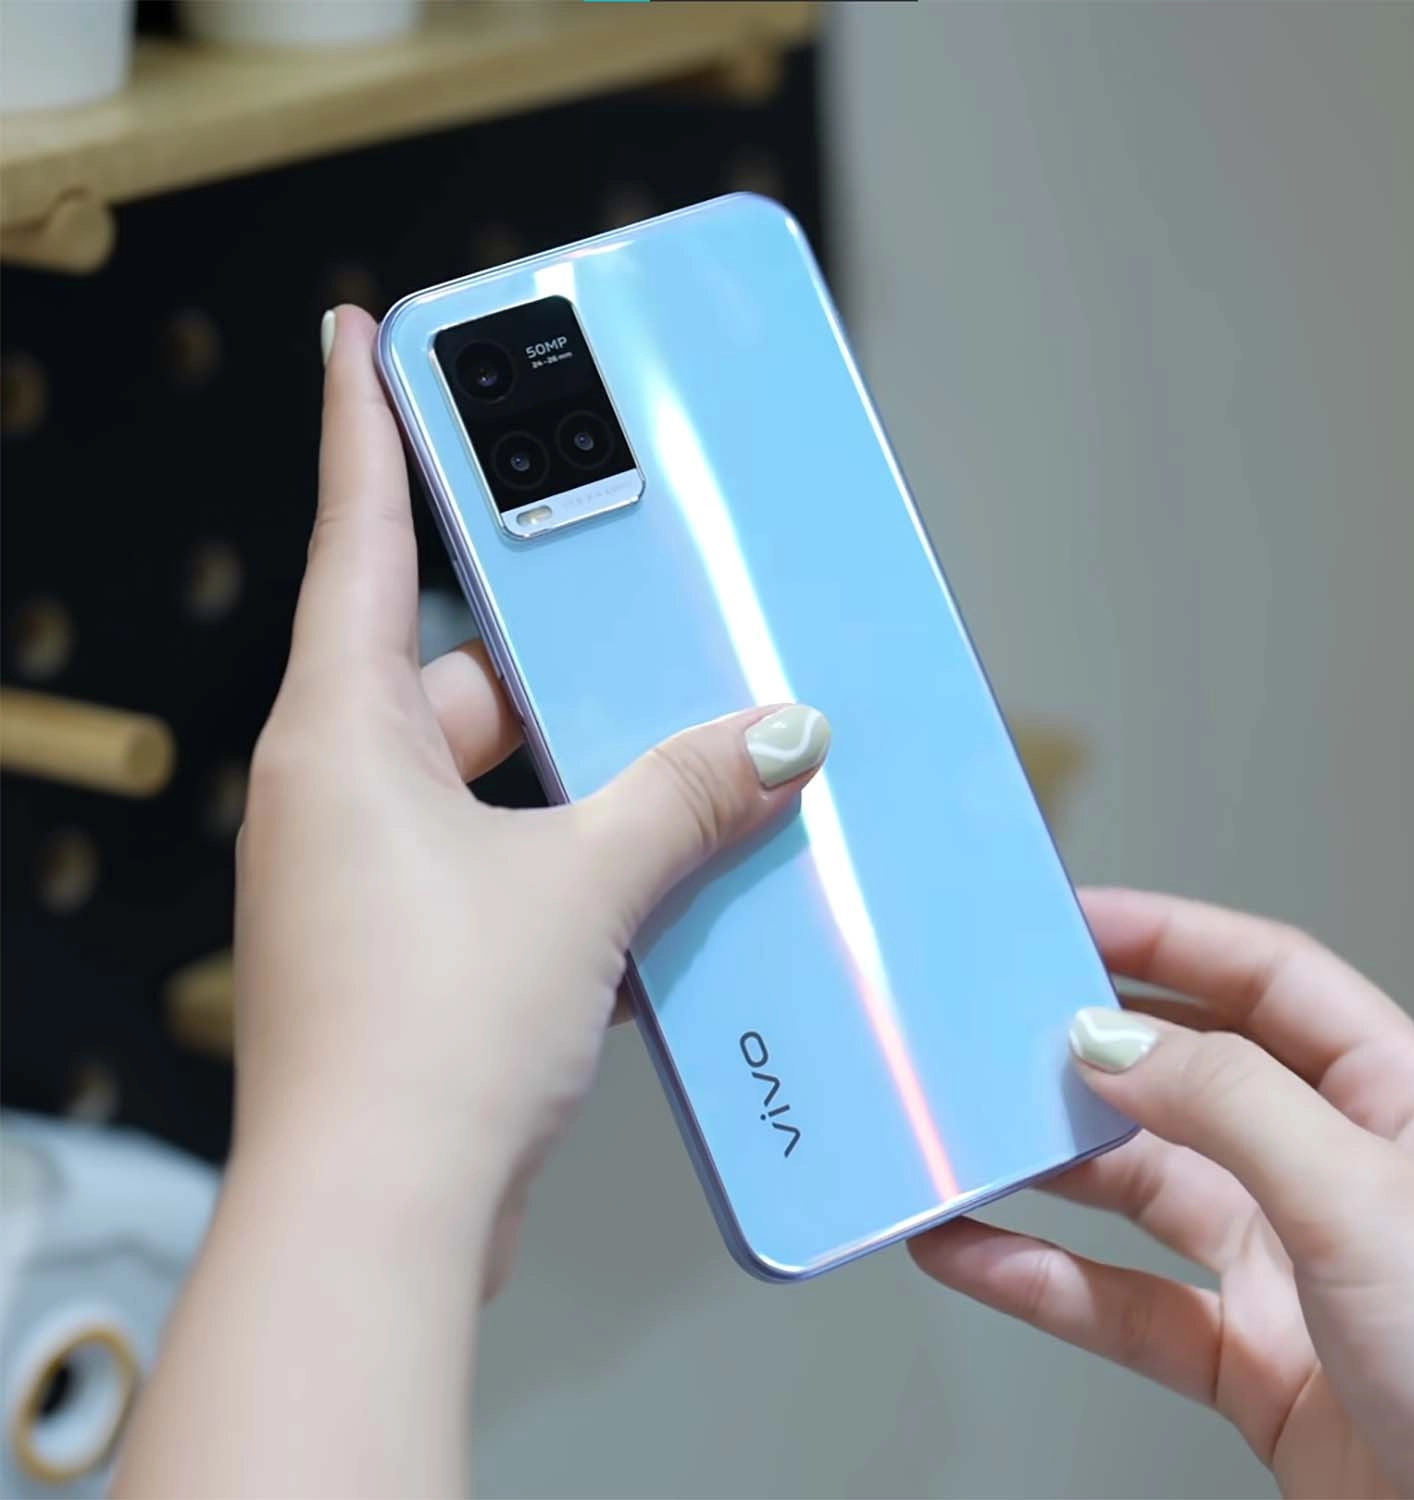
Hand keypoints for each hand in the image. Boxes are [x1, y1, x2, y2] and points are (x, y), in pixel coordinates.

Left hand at [116, 306, 830, 1498]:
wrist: (380, 1220)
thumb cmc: (429, 1038)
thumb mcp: (580, 885)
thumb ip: (684, 797)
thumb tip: (780, 738)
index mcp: (339, 735)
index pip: (355, 535)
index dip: (368, 426)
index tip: (363, 337)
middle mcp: (339, 789)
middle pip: (458, 666)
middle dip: (554, 648)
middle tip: (634, 605)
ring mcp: (372, 870)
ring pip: (496, 771)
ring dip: (585, 768)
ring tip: (685, 751)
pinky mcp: (414, 941)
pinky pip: (507, 853)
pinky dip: (577, 847)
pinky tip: (659, 861)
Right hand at [913, 888, 1413, 1499]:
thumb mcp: (1367, 1203)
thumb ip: (1234, 1107)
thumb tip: (1116, 1042)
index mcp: (1401, 1105)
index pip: (1271, 981)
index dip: (1172, 937)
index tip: (1076, 921)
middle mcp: (1340, 1177)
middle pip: (1194, 1081)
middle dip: (1097, 1054)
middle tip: (1005, 1030)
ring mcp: (1295, 1272)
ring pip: (1148, 1194)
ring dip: (1053, 1173)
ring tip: (971, 1141)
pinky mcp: (1255, 1364)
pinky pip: (1127, 1306)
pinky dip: (1044, 1283)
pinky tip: (978, 1255)